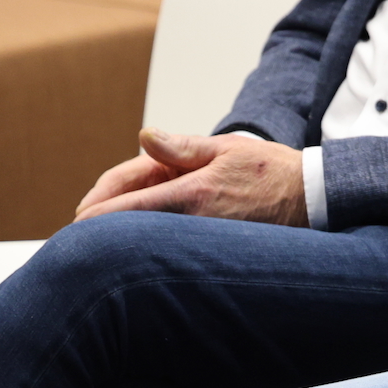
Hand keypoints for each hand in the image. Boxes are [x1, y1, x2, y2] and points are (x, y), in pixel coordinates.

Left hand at [74, 128, 306, 225]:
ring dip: (130, 226)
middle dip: (106, 220)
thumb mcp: (226, 148)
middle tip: (91, 214)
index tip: (78, 215)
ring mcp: (199, 240)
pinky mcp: (208, 250)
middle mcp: (190, 222)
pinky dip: (153, 231)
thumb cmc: (271, 171)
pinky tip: (153, 222)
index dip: (93, 213)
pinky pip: (167, 241)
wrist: (310, 200)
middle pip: (129, 227)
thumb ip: (180, 147)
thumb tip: (144, 136)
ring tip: (118, 216)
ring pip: (146, 236)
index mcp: (190, 193)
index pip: (124, 209)